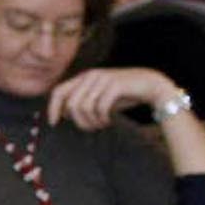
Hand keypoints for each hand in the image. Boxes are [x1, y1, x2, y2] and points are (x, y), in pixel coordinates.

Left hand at [47, 68, 177, 129]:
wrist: (152, 85)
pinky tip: (108, 121)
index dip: (53, 108)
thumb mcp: (100, 97)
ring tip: (101, 125)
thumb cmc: (123, 94)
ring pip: (84, 107)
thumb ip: (83, 102)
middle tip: (91, 128)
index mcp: (83, 77)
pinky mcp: (115, 85)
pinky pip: (100, 107)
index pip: (58, 91)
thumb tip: (65, 114)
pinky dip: (102, 118)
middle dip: (79, 121)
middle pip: (71, 104)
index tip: (53, 123)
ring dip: (91, 122)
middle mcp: (90, 76)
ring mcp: (102, 79)